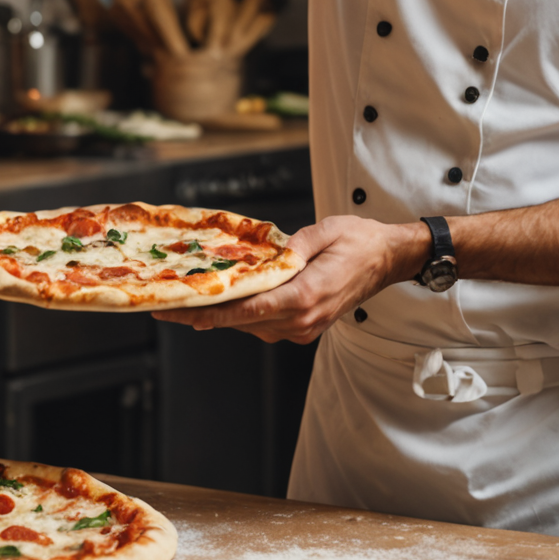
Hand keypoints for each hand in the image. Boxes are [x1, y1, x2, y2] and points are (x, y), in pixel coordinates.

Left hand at [152, 217, 426, 344]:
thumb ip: (291, 248)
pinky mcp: (307, 326)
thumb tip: (263, 257)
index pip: (247, 310)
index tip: (181, 312)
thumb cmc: (360, 242)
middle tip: (169, 308)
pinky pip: (266, 324)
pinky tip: (224, 305)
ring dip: (222, 317)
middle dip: (205, 315)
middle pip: (243, 322)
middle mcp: (303, 319)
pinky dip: (243, 316)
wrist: (389, 259)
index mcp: (305, 296)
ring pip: (253, 326)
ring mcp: (306, 327)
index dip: (210, 312)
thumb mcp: (324, 232)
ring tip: (188, 306)